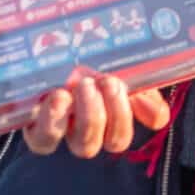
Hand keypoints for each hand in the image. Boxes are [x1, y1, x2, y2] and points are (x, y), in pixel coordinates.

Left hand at [21, 69, 171, 157]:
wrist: (44, 49)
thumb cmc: (87, 60)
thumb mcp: (118, 67)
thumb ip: (141, 90)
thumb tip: (157, 117)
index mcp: (109, 117)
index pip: (125, 134)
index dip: (130, 115)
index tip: (128, 86)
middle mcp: (88, 130)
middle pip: (111, 142)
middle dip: (115, 111)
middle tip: (108, 81)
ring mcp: (64, 132)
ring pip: (84, 145)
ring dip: (90, 117)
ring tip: (84, 86)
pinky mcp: (37, 131)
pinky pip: (44, 140)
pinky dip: (52, 121)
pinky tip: (58, 98)